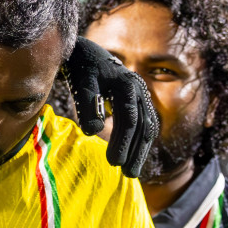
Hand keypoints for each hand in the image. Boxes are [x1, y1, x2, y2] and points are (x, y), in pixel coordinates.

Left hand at [63, 35, 158, 177]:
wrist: (86, 52)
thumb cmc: (81, 67)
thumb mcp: (81, 83)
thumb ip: (86, 104)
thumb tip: (93, 133)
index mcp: (127, 84)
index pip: (129, 119)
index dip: (123, 142)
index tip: (113, 163)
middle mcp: (139, 90)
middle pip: (144, 126)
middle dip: (137, 151)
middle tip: (128, 175)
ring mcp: (141, 95)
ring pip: (147, 126)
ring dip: (140, 150)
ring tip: (131, 171)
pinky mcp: (138, 101)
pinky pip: (143, 124)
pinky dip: (139, 141)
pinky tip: (132, 156)